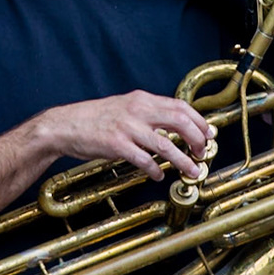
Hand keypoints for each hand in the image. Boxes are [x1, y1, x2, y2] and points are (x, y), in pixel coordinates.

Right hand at [34, 91, 212, 180]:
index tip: (209, 133)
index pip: (180, 105)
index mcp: (141, 99)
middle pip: (180, 121)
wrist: (63, 125)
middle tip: (203, 152)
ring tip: (192, 170)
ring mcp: (127, 127)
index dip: (199, 121)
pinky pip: (144, 159)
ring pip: (166, 144)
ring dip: (183, 160)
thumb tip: (171, 126)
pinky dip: (156, 169)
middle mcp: (137, 110)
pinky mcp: (116, 144)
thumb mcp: (123, 107)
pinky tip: (159, 175)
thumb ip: (146, 114)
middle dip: (197, 138)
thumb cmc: (93, 119)